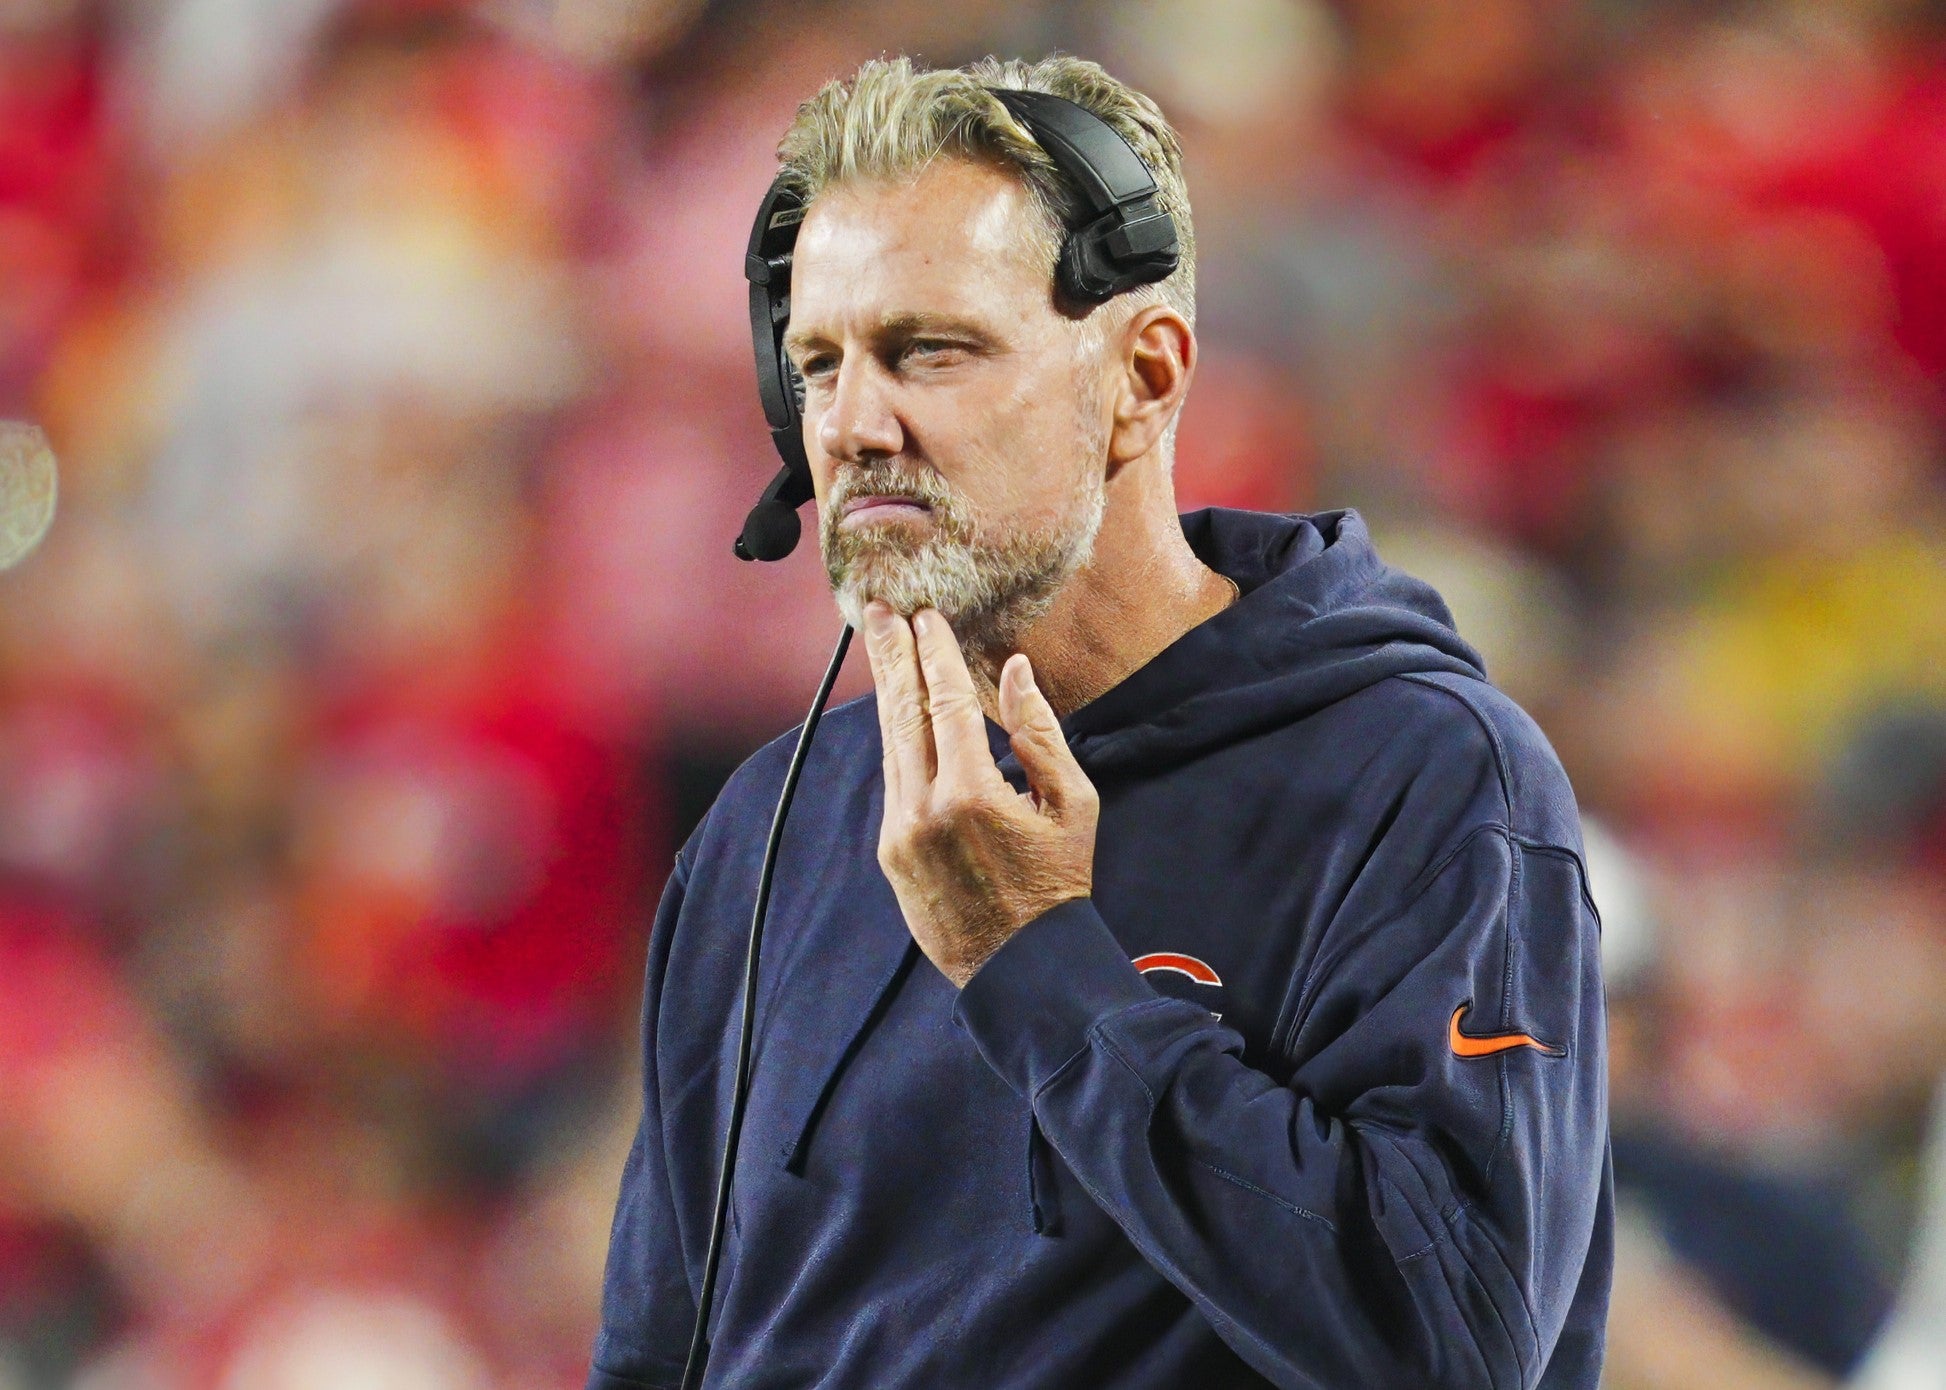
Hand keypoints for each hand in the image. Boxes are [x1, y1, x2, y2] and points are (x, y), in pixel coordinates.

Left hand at [861, 601, 1099, 986]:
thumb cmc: (1059, 884)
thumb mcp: (1071, 805)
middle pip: (902, 713)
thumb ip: (1040, 733)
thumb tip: (1014, 670)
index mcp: (972, 794)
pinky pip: (892, 780)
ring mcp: (900, 831)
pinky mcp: (890, 851)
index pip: (946, 703)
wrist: (1021, 967)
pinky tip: (896, 712)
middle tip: (881, 612)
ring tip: (882, 648)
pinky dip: (894, 738)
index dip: (936, 655)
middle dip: (893, 657)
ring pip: (889, 744)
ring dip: (887, 692)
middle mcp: (924, 809)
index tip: (928, 617)